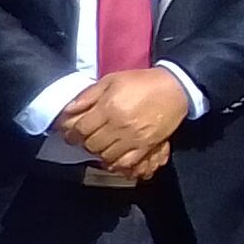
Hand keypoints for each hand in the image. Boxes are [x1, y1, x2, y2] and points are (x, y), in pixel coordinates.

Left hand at [52, 64, 189, 173]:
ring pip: (106, 155)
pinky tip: (112, 156)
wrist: (174, 87)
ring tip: (98, 145)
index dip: (71, 133)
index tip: (69, 133)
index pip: (81, 128)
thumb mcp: (111, 80)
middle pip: (91, 144)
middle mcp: (119, 125)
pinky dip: (116, 163)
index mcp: (109, 108)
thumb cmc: (141, 82)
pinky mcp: (146, 146)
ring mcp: (133, 138)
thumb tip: (68, 109)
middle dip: (84, 142)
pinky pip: (126, 162)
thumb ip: (88, 95)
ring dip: (98, 152)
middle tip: (84, 138)